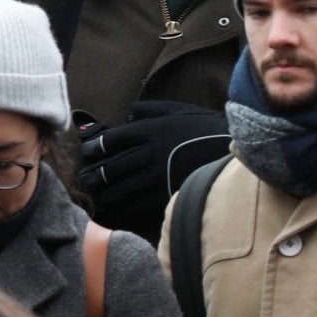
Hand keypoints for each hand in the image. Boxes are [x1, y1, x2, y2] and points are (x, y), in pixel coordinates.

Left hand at [78, 101, 230, 238]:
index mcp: (153, 130)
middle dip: (95, 173)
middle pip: (113, 165)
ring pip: (121, 186)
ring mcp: (159, 175)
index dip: (96, 146)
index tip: (87, 151)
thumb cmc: (208, 129)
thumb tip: (131, 111)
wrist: (234, 153)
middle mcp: (152, 152)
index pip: (114, 139)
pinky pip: (138, 202)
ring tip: (93, 195)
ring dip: (104, 192)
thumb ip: (154, 109)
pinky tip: (114, 208)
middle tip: (82, 177)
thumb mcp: (182, 111)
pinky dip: (123, 206)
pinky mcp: (168, 194)